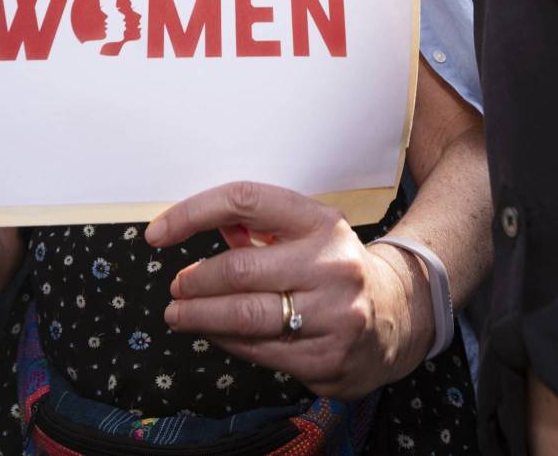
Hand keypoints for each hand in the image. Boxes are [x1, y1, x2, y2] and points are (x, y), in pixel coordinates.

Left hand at [148, 182, 432, 399]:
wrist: (398, 315)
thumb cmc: (336, 268)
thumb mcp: (309, 233)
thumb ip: (259, 228)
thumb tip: (203, 222)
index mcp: (322, 223)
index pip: (245, 201)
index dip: (192, 214)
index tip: (159, 233)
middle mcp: (331, 264)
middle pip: (238, 270)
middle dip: (194, 282)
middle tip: (177, 287)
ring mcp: (333, 314)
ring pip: (244, 317)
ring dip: (199, 317)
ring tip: (179, 314)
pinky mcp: (327, 357)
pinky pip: (259, 351)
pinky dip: (226, 342)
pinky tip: (215, 334)